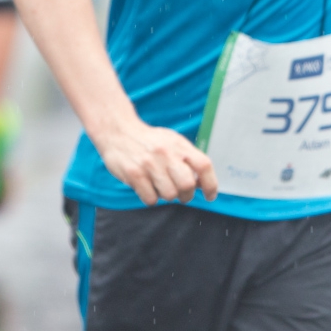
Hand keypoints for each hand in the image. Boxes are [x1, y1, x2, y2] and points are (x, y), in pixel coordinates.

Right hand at [92, 117, 218, 205]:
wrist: (119, 131)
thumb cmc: (150, 141)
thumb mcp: (172, 143)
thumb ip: (188, 160)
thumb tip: (203, 184)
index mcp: (179, 145)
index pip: (203, 165)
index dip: (211, 184)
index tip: (210, 195)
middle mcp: (166, 153)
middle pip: (187, 185)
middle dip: (186, 195)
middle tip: (181, 194)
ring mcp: (149, 164)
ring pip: (169, 195)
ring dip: (166, 196)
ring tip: (159, 185)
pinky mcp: (134, 174)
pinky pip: (151, 199)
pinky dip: (150, 198)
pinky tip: (146, 186)